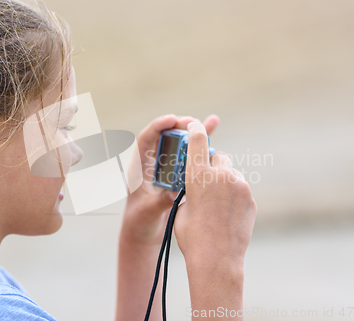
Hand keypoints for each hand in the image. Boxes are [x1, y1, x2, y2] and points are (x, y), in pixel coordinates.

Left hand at [120, 114, 218, 246]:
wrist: (144, 233)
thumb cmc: (139, 222)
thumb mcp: (149, 211)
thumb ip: (161, 201)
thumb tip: (175, 193)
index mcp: (139, 168)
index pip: (145, 139)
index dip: (157, 127)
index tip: (172, 120)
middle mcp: (151, 163)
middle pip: (165, 136)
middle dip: (179, 126)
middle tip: (194, 123)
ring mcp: (165, 166)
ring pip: (179, 143)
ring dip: (193, 133)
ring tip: (210, 122)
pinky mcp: (177, 172)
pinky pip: (189, 154)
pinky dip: (200, 144)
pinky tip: (214, 129)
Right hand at [173, 121, 256, 268]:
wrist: (217, 260)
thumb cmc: (192, 236)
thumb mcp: (181, 208)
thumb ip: (190, 190)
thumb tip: (198, 186)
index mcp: (198, 175)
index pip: (197, 140)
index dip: (195, 129)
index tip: (194, 125)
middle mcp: (221, 175)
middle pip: (218, 156)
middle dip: (211, 164)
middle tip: (205, 181)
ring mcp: (239, 185)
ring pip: (230, 173)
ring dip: (223, 182)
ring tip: (216, 205)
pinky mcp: (250, 197)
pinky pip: (240, 188)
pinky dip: (233, 195)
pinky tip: (227, 214)